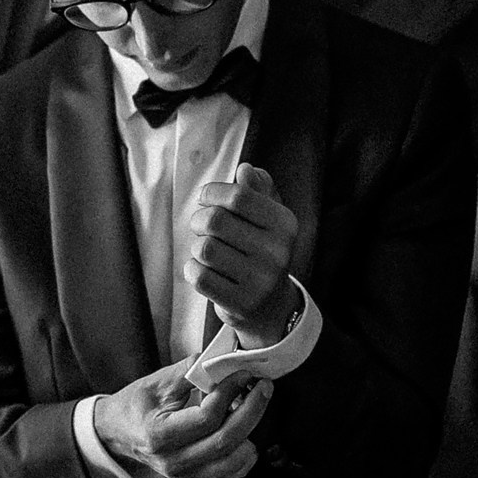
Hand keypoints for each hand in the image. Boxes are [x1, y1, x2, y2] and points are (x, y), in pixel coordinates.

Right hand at [92, 358, 274, 477]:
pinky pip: (233, 471)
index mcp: (159, 436)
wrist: (116, 433)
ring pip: (235, 461)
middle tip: (263, 387)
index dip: (229, 393)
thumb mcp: (156, 383)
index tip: (242, 373)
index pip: (206, 418)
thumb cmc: (134, 405)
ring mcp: (185, 475)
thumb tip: (222, 360)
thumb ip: (190, 372)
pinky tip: (245, 428)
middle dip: (252, 411)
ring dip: (252, 432)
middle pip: (226, 442)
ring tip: (254, 406)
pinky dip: (246, 451)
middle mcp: (173, 462)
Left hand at [186, 163, 298, 337]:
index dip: (212, 192)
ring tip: (206, 251)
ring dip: (196, 247)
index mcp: (285, 224)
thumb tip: (246, 169)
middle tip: (201, 226)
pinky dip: (193, 269)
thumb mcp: (268, 219)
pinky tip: (203, 270)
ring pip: (204, 248)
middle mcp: (278, 252)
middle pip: (215, 220)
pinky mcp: (241, 303)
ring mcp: (261, 281)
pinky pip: (199, 276)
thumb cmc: (261, 252)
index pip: (239, 196)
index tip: (205, 198)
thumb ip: (258, 191)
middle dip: (199, 219)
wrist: (271, 307)